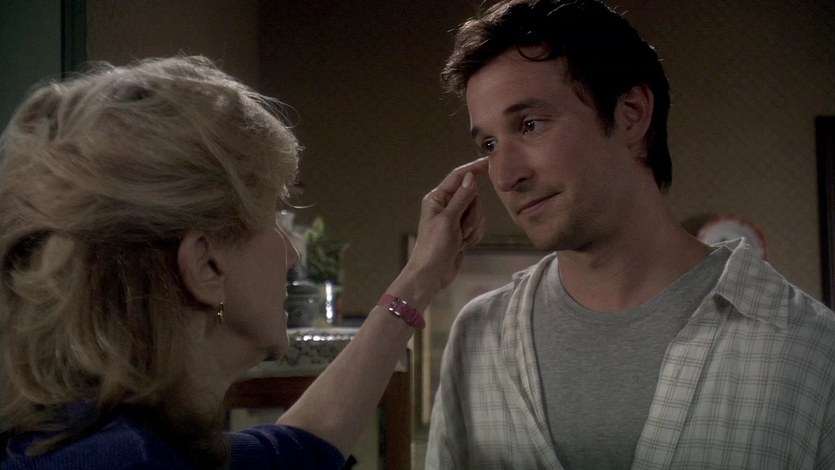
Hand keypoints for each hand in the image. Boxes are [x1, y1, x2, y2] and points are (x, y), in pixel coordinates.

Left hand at [403, 158, 487, 301]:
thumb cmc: (433, 247)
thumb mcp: (448, 221)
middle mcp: (446, 205)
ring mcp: (455, 219)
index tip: (489, 162)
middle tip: (461, 229)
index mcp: (438, 198)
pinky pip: (478, 226)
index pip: (458, 177)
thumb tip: (470, 177)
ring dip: (473, 227)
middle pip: (473, 196)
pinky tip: (463, 245)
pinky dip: (473, 236)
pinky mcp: (462, 231)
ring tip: (460, 239)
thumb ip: (461, 198)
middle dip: (472, 213)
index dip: (473, 169)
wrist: (431, 275)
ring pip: (477, 212)